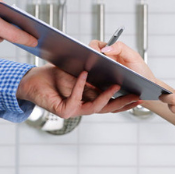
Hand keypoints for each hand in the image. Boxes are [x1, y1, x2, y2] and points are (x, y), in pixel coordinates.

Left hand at [16, 66, 140, 117]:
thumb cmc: (54, 75)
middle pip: (108, 108)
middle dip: (124, 103)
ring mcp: (74, 111)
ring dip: (106, 96)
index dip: (126, 101)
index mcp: (89, 99)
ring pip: (95, 107)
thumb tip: (110, 63)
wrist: (33, 80)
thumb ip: (93, 72)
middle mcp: (83, 107)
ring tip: (116, 85)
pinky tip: (85, 73)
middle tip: (138, 96)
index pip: (111, 103)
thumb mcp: (79, 71)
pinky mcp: (63, 111)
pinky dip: (80, 85)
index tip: (141, 95)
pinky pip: (75, 99)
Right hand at [89, 39, 158, 83]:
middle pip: (91, 57)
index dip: (92, 47)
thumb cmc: (141, 72)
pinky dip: (92, 82)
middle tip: (93, 63)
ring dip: (89, 71)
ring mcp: (103, 73)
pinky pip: (94, 82)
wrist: (147, 88)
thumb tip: (105, 49)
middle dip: (89, 58)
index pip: (96, 45)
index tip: (96, 52)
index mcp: (111, 52)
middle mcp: (106, 61)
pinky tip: (95, 84)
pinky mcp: (103, 84)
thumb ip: (121, 48)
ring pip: (90, 70)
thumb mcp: (134, 57)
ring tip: (93, 73)